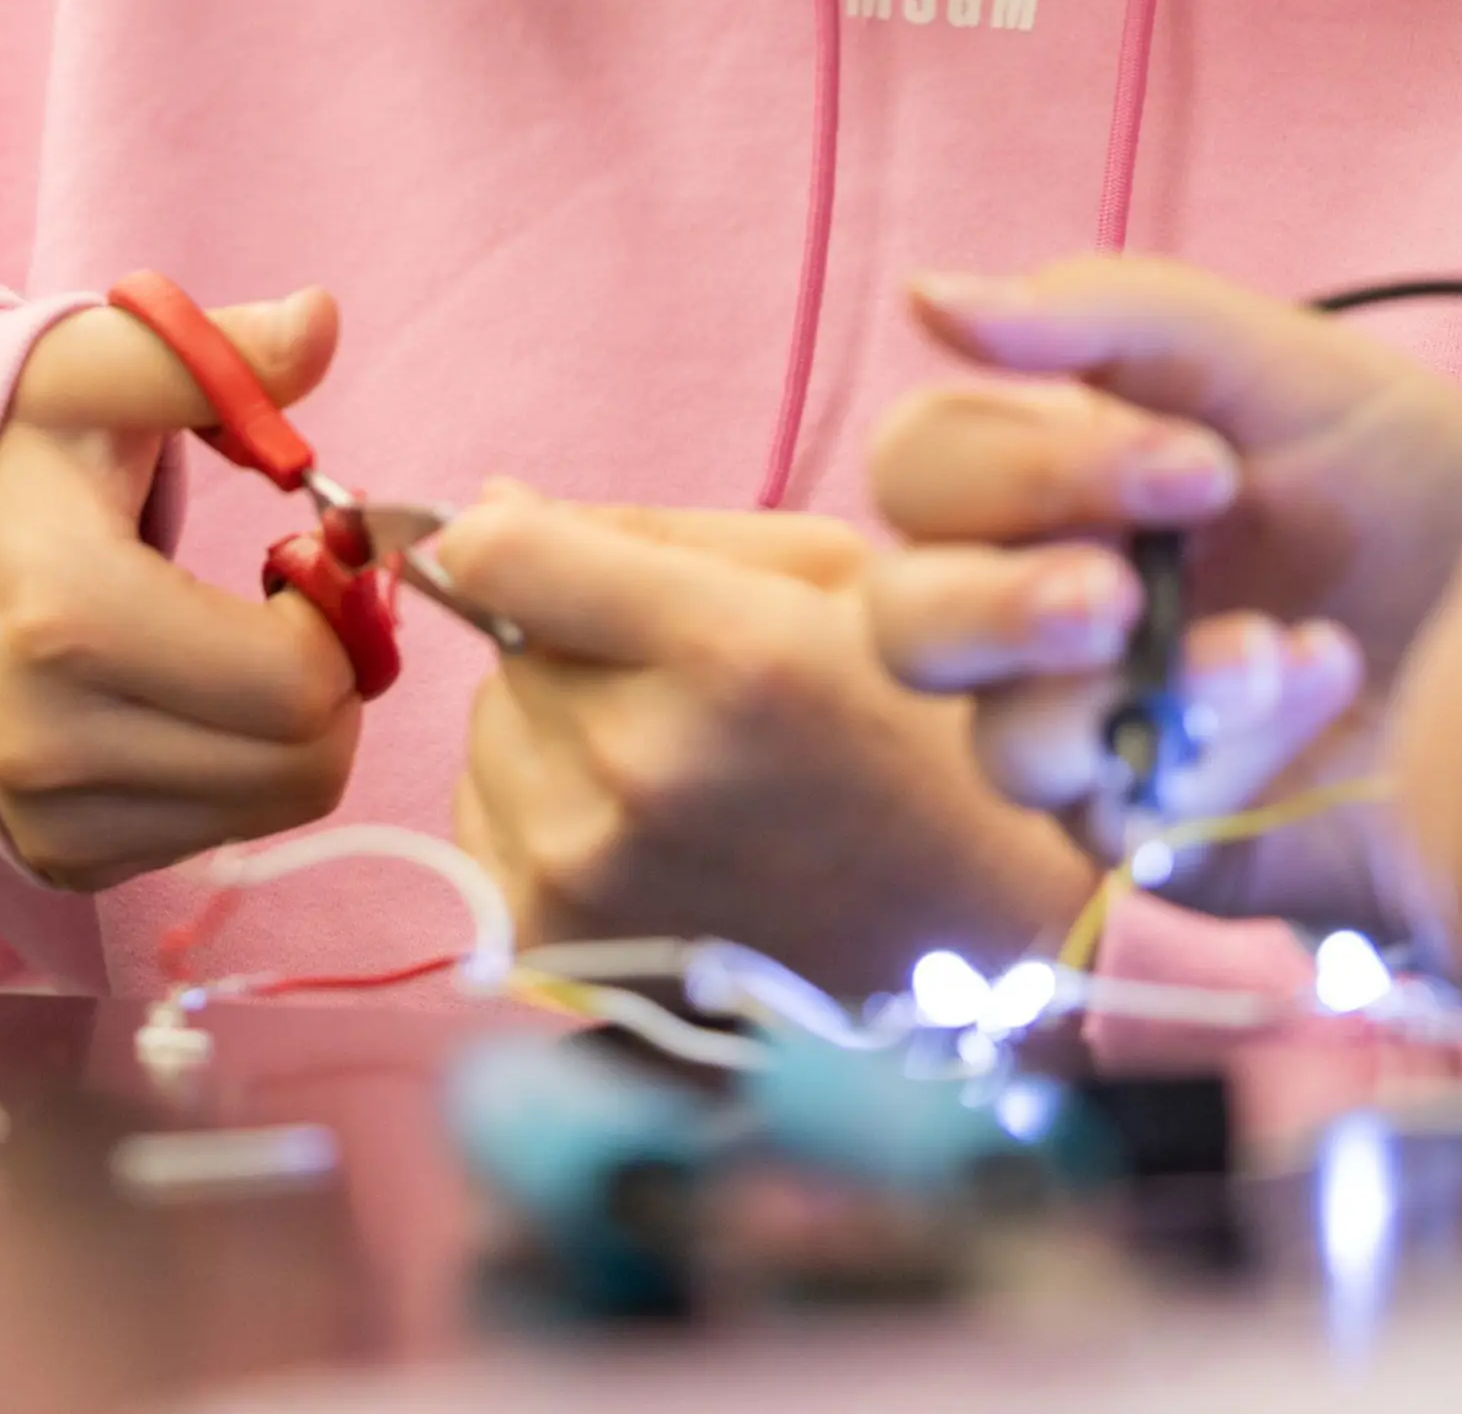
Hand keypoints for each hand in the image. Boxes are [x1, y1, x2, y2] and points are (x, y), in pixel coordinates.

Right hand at [0, 292, 363, 892]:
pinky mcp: (50, 856)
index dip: (341, 612)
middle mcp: (45, 742)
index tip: (306, 551)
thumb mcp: (97, 369)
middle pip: (300, 765)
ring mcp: (41, 816)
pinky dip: (228, 768)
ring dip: (287, 726)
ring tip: (231, 635)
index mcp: (66, 613)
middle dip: (334, 674)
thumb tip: (321, 319)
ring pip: (267, 810)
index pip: (294, 683)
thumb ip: (216, 354)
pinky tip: (182, 689)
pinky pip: (208, 836)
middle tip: (291, 597)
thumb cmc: (5, 447)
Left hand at [431, 489, 1094, 997]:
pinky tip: (643, 840)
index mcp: (728, 654)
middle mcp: (642, 768)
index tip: (531, 548)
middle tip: (684, 693)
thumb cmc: (916, 729)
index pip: (504, 560)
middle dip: (572, 647)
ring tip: (676, 774)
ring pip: (492, 738)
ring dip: (553, 736)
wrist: (976, 945)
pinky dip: (542, 817)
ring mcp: (588, 873)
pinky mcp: (549, 950)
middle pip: (508, 647)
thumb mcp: (832, 577)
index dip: (504, 537)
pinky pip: (486, 829)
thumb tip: (487, 510)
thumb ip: (656, 533)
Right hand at [864, 258, 1461, 918]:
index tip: (1195, 457)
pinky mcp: (1168, 842)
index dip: (1021, 466)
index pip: (925, 472)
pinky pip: (1124, 825)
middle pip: (906, 624)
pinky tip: (1314, 692)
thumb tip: (929, 296)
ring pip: (999, 743)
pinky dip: (1219, 751)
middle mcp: (1047, 614)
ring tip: (1270, 651)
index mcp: (1053, 488)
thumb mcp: (1282, 366)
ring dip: (1134, 687)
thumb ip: (1111, 317)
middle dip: (1004, 605)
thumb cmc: (1408, 487)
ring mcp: (1100, 738)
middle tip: (1121, 591)